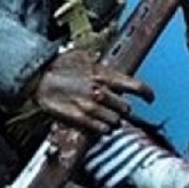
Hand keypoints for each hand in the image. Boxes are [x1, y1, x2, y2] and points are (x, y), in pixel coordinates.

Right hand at [34, 47, 153, 135]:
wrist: (38, 78)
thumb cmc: (57, 66)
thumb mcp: (82, 57)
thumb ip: (98, 64)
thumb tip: (105, 65)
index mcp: (105, 74)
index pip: (136, 86)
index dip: (147, 94)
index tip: (150, 99)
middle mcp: (101, 91)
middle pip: (126, 108)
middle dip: (122, 110)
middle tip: (116, 109)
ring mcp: (92, 107)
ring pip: (115, 122)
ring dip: (112, 122)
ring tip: (105, 119)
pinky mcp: (81, 119)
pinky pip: (101, 130)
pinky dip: (102, 130)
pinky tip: (97, 126)